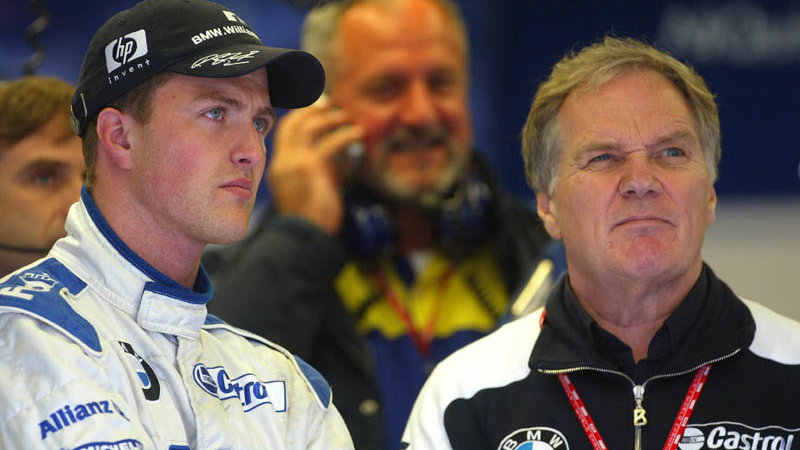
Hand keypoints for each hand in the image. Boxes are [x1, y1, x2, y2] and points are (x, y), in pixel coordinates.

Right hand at [268, 98, 363, 234]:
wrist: (304, 236)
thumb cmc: (310, 220)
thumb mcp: (307, 190)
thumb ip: (315, 171)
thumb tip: (335, 157)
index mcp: (278, 167)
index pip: (284, 131)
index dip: (299, 114)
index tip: (315, 106)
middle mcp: (283, 161)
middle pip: (294, 122)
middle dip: (312, 108)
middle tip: (330, 103)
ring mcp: (295, 163)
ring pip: (311, 127)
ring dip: (332, 119)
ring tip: (347, 118)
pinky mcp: (311, 168)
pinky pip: (331, 143)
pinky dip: (346, 135)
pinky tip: (358, 134)